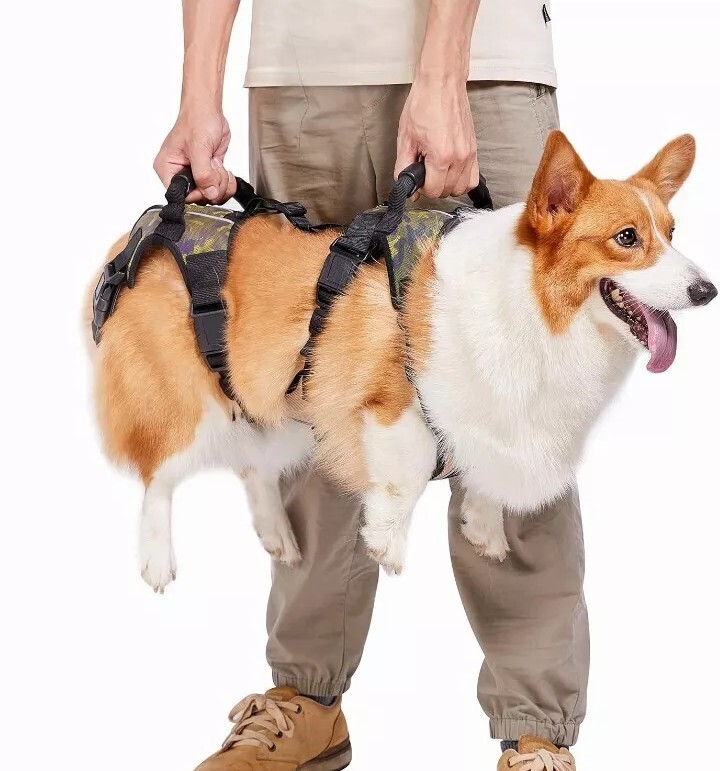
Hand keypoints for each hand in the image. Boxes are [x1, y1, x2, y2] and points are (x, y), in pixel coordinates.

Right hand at [154, 107, 235, 203]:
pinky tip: (224, 169)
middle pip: (199, 198)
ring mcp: (195, 175)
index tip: (206, 182)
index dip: (197, 194)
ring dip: (221, 183)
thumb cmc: (197, 120)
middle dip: (212, 186)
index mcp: (168, 169)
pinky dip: (227, 182)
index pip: (181, 196)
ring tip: (217, 164)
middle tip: (213, 168)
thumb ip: (203, 173)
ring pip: (211, 195)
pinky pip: (219, 189)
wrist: (208, 110)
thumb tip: (209, 192)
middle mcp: (180, 174)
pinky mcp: (208, 174)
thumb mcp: (198, 147)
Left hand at [395, 77, 478, 199]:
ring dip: (448, 186)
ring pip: (462, 188)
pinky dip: (462, 180)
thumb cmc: (424, 104)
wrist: (441, 83)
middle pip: (447, 191)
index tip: (417, 178)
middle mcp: (459, 157)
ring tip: (438, 172)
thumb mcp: (405, 139)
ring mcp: (469, 154)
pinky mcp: (474, 149)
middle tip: (425, 172)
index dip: (421, 188)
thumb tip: (405, 184)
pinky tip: (451, 172)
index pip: (433, 191)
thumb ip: (403, 167)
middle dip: (434, 187)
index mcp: (441, 156)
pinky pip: (473, 177)